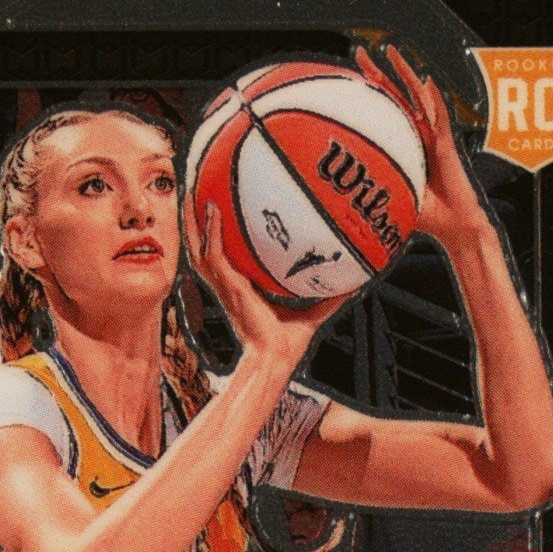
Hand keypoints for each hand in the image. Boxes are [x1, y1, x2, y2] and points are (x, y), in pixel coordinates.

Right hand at [185, 197, 334, 373]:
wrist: (275, 359)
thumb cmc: (287, 344)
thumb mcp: (313, 313)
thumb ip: (331, 297)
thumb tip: (358, 283)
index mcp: (240, 289)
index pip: (222, 258)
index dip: (216, 237)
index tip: (218, 212)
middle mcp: (227, 285)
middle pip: (201, 247)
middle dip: (195, 221)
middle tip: (196, 191)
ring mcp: (225, 285)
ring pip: (199, 247)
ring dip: (194, 220)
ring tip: (194, 191)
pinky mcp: (230, 286)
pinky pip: (215, 253)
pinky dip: (213, 230)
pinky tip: (215, 209)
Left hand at [355, 44, 485, 253]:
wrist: (454, 226)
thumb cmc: (426, 217)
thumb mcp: (391, 199)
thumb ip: (373, 191)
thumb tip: (337, 197)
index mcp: (405, 142)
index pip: (384, 110)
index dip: (369, 92)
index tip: (349, 73)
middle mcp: (419, 134)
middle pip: (397, 96)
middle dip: (379, 72)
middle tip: (359, 51)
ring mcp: (434, 137)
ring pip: (418, 97)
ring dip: (405, 73)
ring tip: (391, 51)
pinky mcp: (448, 145)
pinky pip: (440, 118)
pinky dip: (434, 100)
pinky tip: (427, 82)